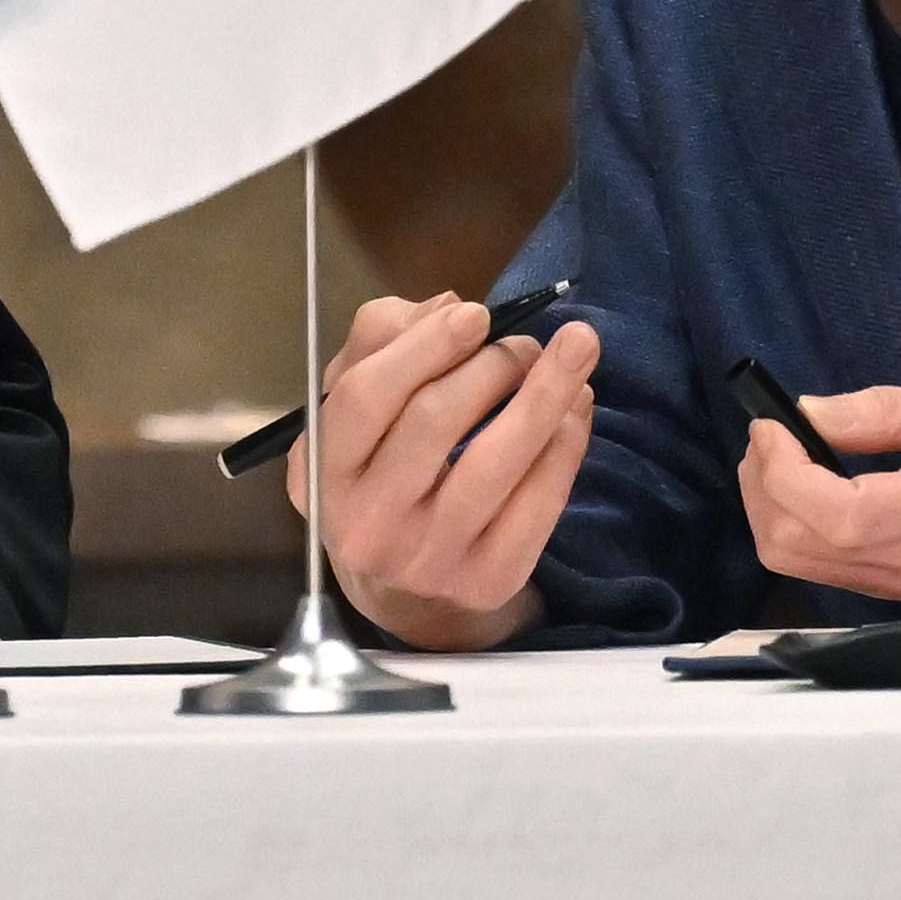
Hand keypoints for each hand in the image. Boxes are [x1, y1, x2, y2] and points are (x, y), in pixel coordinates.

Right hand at [293, 291, 600, 651]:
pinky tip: (577, 405)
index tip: (477, 314)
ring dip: (545, 393)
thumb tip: (448, 308)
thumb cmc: (378, 473)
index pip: (365, 398)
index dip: (424, 346)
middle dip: (490, 364)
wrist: (402, 590)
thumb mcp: (353, 407)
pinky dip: (567, 443)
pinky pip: (539, 501)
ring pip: (495, 462)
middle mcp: (368, 523)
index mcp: (323, 473)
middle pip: (433, 422)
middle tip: (523, 342)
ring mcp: (430, 559)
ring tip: (576, 347)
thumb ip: (382, 342)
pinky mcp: (488, 580)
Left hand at [737, 373, 900, 611]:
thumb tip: (810, 412)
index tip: (775, 418)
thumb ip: (891, 411)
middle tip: (774, 431)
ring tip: (792, 452)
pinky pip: (834, 571)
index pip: (815, 511)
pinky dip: (805, 529)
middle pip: (790, 547)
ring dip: (776, 509)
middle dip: (761, 485)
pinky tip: (823, 483)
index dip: (775, 465)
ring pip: (803, 566)